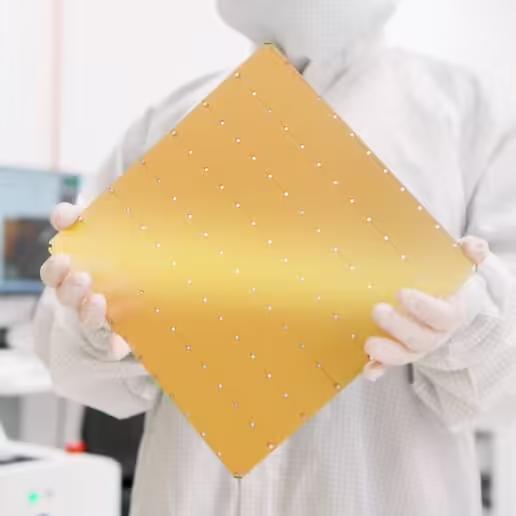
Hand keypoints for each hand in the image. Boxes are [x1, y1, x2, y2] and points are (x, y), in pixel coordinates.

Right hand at [40, 202, 130, 359]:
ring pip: (85, 318)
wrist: (142, 287)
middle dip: (70, 288)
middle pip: (65, 296)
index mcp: (72, 274)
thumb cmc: (117, 253)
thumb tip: (67, 212)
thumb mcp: (102, 231)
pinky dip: (111, 345)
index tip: (64, 258)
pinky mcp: (115, 336)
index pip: (54, 272)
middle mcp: (80, 297)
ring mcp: (97, 317)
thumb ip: (81, 218)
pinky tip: (116, 344)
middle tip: (82, 277)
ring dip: (88, 310)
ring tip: (98, 300)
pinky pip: (110, 345)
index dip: (55, 268)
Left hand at [363, 237, 490, 381]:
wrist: (444, 303)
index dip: (424, 308)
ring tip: (369, 345)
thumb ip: (470, 254)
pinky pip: (389, 365)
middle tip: (377, 310)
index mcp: (450, 313)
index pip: (442, 316)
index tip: (402, 293)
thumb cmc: (448, 281)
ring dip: (387, 353)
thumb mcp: (461, 265)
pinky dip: (379, 369)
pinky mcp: (397, 350)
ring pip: (404, 355)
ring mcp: (415, 346)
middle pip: (420, 339)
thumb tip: (473, 246)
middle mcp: (434, 334)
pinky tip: (368, 370)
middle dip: (398, 327)